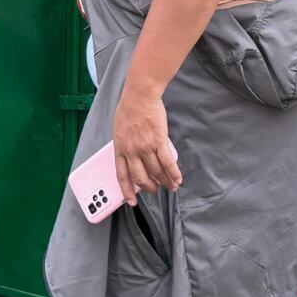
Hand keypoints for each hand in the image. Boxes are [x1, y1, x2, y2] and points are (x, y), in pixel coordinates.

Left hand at [112, 88, 181, 203]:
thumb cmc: (129, 108)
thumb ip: (124, 144)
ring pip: (156, 172)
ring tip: (171, 186)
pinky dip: (173, 172)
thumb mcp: (119, 129)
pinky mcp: (159, 141)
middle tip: (156, 189)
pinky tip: (178, 179)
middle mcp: (132, 151)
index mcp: (120, 148)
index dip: (127, 190)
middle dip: (150, 187)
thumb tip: (130, 156)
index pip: (122, 175)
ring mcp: (145, 147)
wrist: (140, 95)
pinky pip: (167, 162)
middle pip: (141, 177)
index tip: (132, 202)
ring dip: (165, 182)